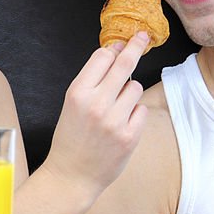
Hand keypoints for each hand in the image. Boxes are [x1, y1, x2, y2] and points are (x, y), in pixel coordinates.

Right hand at [38, 31, 149, 195]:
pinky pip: (141, 110)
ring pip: (135, 87)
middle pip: (124, 64)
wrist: (71, 176)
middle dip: (136, 46)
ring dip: (129, 93)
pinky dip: (134, 114)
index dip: (113, 49)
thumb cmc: (71, 137)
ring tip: (115, 109)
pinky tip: (121, 125)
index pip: (102, 56)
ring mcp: (115, 121)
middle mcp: (96, 104)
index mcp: (77, 93)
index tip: (121, 44)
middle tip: (142, 36)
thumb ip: (92, 79)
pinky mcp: (129, 136)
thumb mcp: (72, 103)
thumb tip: (114, 51)